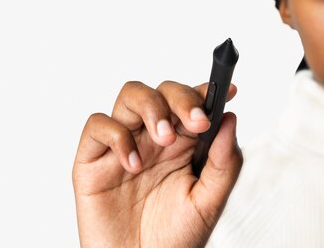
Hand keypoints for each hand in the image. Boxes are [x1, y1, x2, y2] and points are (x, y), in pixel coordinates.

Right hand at [72, 80, 242, 247]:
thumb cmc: (174, 239)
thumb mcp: (209, 202)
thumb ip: (224, 162)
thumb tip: (230, 119)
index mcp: (183, 144)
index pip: (192, 103)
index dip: (207, 91)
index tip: (226, 91)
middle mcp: (153, 138)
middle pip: (162, 92)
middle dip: (181, 98)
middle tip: (195, 123)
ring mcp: (123, 145)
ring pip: (130, 96)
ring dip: (151, 107)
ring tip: (164, 139)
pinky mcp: (93, 160)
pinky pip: (97, 126)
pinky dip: (116, 136)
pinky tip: (133, 164)